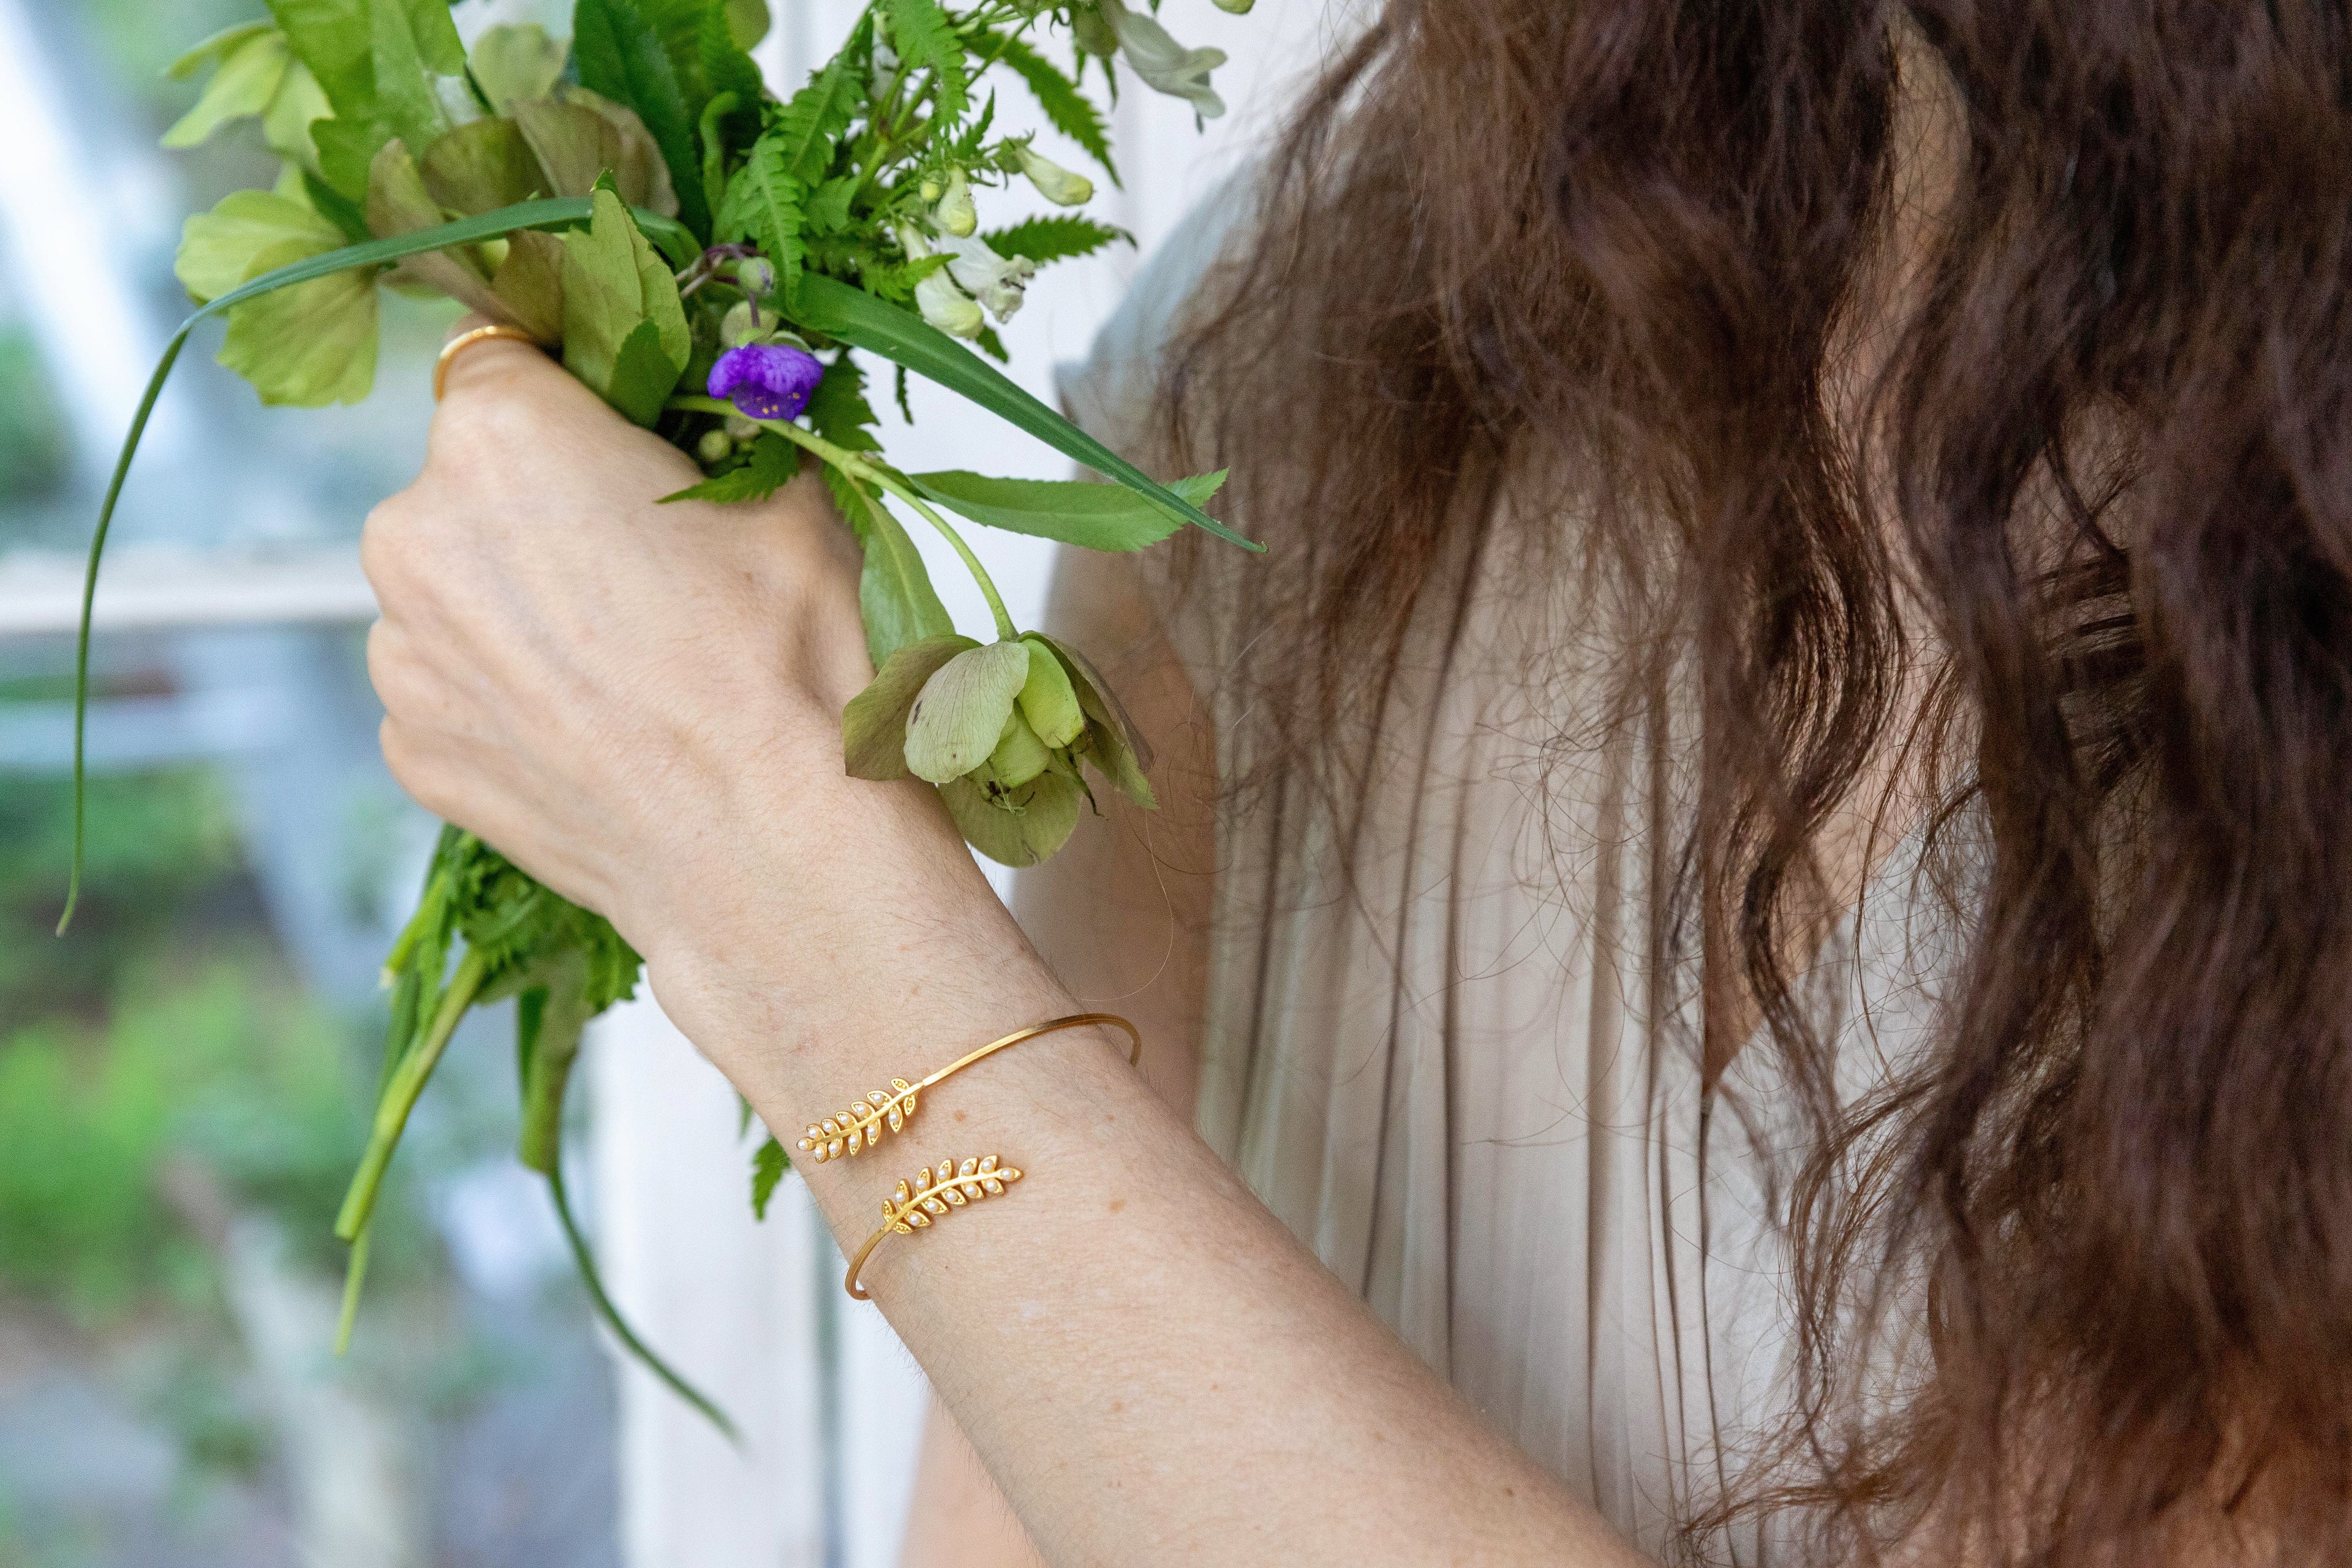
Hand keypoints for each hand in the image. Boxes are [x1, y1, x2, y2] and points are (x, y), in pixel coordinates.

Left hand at [363, 326, 1013, 1061]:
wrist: (776, 853)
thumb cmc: (791, 668)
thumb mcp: (792, 499)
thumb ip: (724, 434)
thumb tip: (717, 415)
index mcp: (498, 435)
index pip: (502, 357)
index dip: (571, 399)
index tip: (620, 444)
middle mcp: (413, 532)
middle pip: (469, 483)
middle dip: (543, 510)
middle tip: (651, 572)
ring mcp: (400, 653)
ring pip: (457, 593)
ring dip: (521, 611)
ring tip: (632, 669)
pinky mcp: (410, 749)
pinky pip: (453, 691)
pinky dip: (510, 702)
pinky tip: (600, 733)